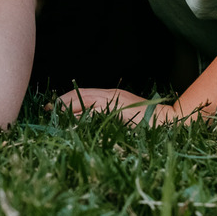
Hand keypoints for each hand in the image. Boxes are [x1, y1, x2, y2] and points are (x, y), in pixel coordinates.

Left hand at [58, 87, 179, 125]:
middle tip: (48, 109)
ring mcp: (114, 103)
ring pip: (84, 101)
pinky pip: (95, 113)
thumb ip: (110, 114)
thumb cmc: (149, 120)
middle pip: (80, 94)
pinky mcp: (117, 111)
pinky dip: (82, 117)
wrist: (168, 121)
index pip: (84, 93)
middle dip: (62, 101)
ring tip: (55, 115)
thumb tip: (90, 120)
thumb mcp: (125, 114)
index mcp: (112, 94)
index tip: (54, 104)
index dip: (67, 98)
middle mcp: (111, 95)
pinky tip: (72, 122)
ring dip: (68, 108)